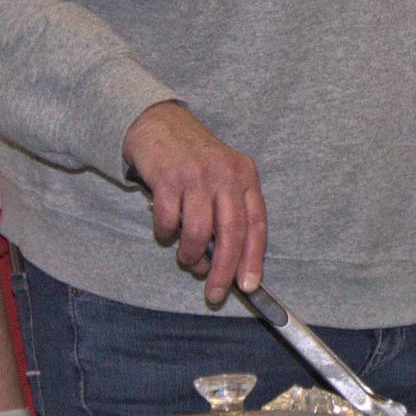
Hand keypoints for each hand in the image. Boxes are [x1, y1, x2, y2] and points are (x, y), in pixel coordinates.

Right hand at [122, 100, 267, 303]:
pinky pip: (169, 220)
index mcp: (245, 176)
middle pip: (232, 233)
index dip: (254, 258)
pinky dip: (166, 234)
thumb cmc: (194, 159)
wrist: (159, 123)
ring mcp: (197, 175)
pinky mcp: (168, 177)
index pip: (256, 223)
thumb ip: (228, 213)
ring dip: (191, 254)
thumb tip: (226, 263)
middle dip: (224, 269)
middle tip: (214, 292)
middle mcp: (225, 174)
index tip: (248, 285)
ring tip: (187, 258)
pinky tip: (166, 231)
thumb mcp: (222, 177)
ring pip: (200, 231)